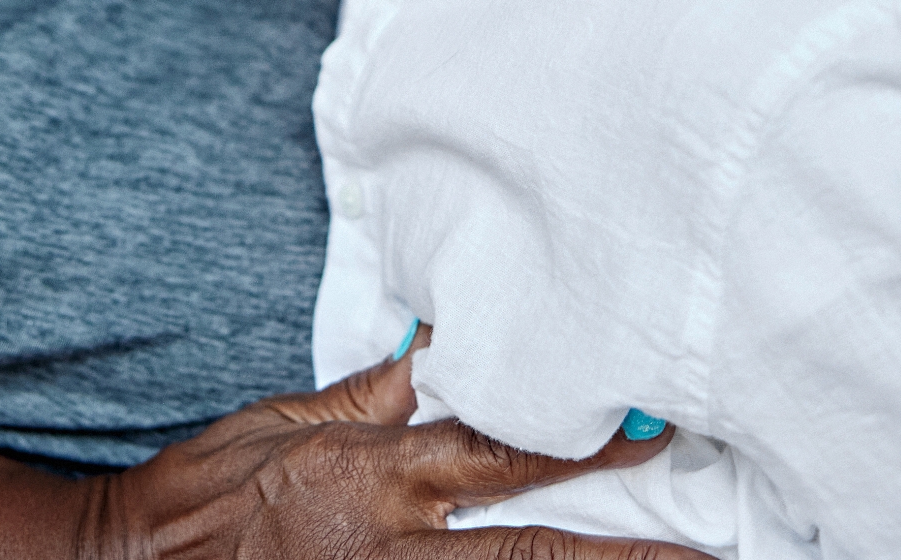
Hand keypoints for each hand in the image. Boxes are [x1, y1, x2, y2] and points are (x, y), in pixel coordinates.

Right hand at [78, 348, 697, 559]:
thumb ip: (360, 400)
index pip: (501, 450)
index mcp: (373, 473)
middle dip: (622, 553)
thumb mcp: (273, 424)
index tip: (653, 428)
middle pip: (529, 551)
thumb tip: (432, 361)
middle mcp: (390, 540)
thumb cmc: (198, 495)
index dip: (583, 442)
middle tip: (701, 551)